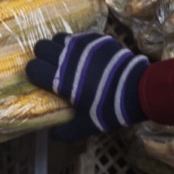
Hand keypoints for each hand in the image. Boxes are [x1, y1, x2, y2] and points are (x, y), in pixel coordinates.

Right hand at [26, 31, 148, 140]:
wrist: (140, 90)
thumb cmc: (110, 107)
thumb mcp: (88, 124)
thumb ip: (67, 131)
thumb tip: (53, 137)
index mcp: (59, 78)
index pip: (32, 67)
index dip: (35, 73)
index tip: (43, 80)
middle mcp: (66, 58)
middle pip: (40, 46)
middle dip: (43, 56)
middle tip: (53, 66)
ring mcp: (82, 46)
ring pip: (58, 37)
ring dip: (59, 47)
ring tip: (68, 58)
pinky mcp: (97, 39)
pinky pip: (78, 36)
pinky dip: (78, 44)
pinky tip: (87, 54)